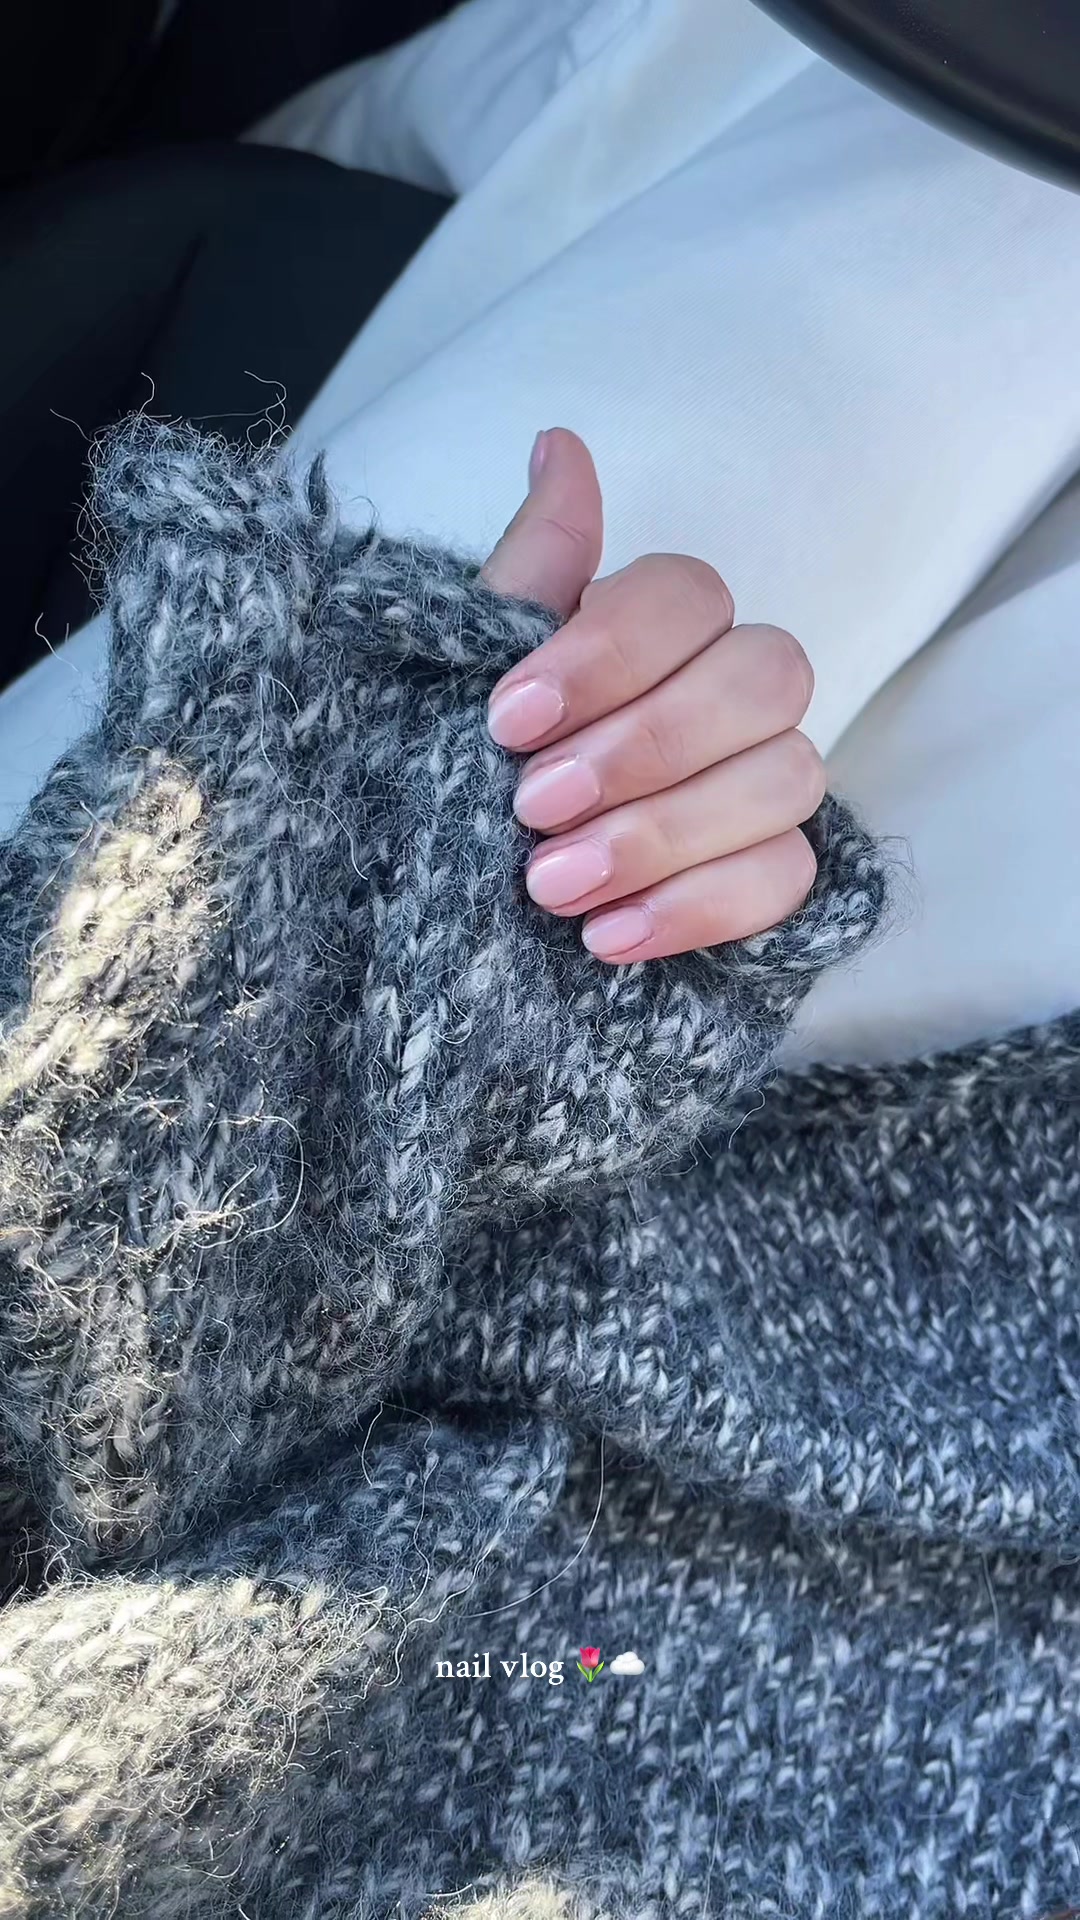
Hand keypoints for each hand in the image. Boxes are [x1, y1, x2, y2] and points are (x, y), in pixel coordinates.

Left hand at [480, 428, 824, 962]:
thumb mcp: (459, 674)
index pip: (693, 595)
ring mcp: (759, 789)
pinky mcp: (768, 881)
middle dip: (646, 746)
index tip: (507, 720)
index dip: (610, 651)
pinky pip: (788, 880)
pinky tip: (605, 938)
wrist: (425, 920)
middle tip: (531, 807)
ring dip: (663, 834)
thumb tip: (559, 442)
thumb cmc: (445, 778)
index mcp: (655, 633)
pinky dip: (698, 909)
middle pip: (769, 677)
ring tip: (550, 886)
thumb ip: (529, 571)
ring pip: (787, 779)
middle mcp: (727, 697)